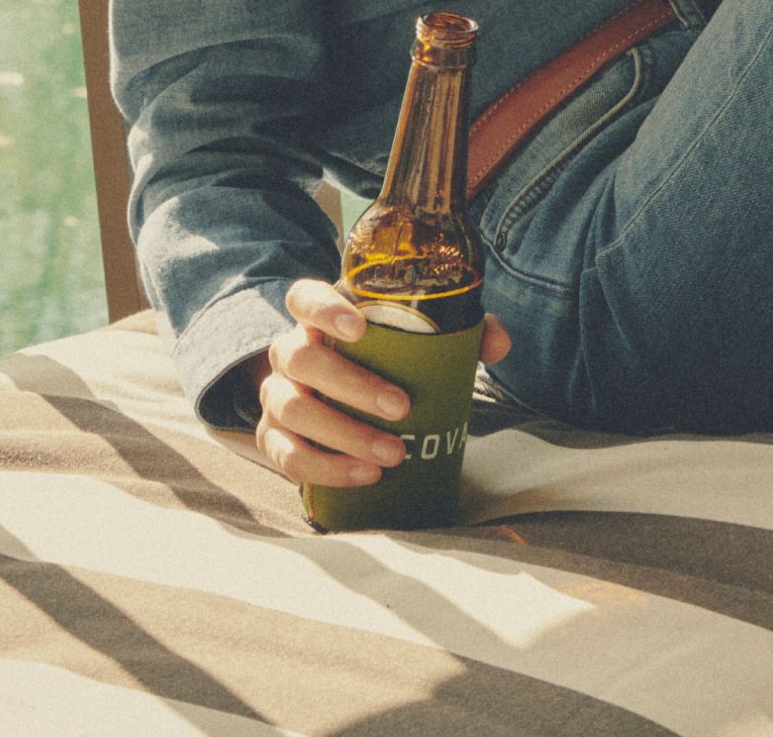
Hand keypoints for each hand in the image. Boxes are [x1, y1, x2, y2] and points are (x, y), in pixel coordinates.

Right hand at [251, 277, 513, 489]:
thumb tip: (498, 343)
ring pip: (294, 411)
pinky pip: (288, 456)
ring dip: (345, 435)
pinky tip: (366, 475)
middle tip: (401, 407)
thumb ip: (457, 331)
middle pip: (301, 359)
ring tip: (393, 454)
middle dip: (352, 385)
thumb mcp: (413, 337)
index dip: (324, 309)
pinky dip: (327, 468)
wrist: (337, 398)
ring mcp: (277, 396)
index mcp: (318, 317)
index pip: (304, 297)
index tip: (359, 328)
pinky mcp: (274, 438)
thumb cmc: (381, 359)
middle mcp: (289, 352)